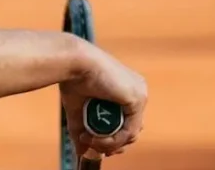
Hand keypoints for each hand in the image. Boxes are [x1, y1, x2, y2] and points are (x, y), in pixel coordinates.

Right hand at [60, 42, 147, 158]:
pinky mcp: (137, 99)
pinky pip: (129, 131)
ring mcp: (140, 95)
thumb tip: (81, 152)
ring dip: (110, 144)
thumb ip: (82, 130)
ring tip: (90, 140)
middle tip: (95, 148)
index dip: (114, 138)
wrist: (75, 63)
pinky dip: (113, 140)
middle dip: (114, 144)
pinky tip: (96, 139)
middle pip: (132, 129)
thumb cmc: (74, 79)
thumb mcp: (79, 111)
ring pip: (131, 133)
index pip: (128, 122)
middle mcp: (137, 91)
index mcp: (126, 89)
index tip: (96, 145)